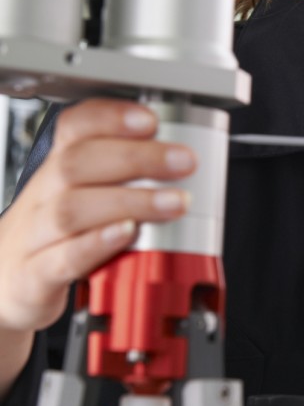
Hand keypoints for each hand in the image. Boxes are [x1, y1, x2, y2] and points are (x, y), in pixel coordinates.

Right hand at [0, 98, 196, 338]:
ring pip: (72, 208)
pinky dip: (96, 244)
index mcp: (56, 171)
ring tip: (172, 202)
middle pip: (78, 163)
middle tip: (183, 161)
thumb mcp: (81, 199)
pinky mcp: (35, 276)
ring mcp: (35, 236)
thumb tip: (183, 162)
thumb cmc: (51, 238)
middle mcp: (43, 196)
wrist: (3, 287)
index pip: (73, 128)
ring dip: (129, 200)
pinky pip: (62, 257)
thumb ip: (123, 180)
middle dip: (136, 157)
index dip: (110, 119)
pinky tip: (127, 234)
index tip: (150, 119)